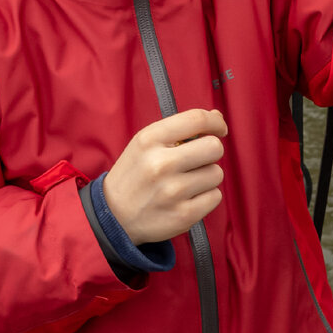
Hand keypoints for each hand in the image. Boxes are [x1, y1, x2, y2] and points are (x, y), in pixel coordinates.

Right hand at [103, 109, 227, 245]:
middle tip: (198, 160)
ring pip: (216, 173)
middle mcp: (161, 164)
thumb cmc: (135, 175)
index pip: (197, 119)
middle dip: (211, 152)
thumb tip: (216, 116)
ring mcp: (173, 191)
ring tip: (186, 182)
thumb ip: (180, 128)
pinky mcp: (184, 215)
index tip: (219, 129)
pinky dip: (206, 197)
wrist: (113, 217)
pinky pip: (215, 197)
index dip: (215, 122)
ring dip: (207, 177)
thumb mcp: (145, 144)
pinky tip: (187, 198)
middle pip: (214, 147)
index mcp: (150, 140)